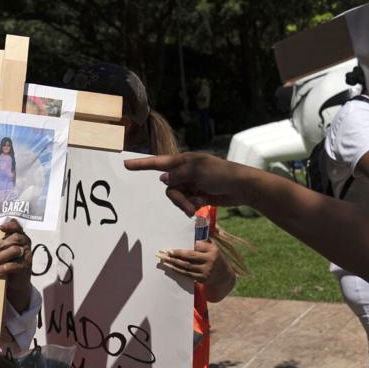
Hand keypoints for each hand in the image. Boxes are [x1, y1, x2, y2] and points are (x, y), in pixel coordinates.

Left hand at [0, 219, 32, 313]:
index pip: (17, 226)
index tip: (0, 227)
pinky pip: (15, 265)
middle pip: (14, 239)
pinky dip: (3, 268)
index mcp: (19, 236)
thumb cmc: (6, 262)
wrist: (15, 282)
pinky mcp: (26, 266)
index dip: (10, 225)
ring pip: (14, 251)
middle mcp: (25, 243)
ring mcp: (27, 254)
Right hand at [124, 153, 247, 214]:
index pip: (158, 162)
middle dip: (177, 197)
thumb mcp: (197, 172)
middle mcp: (185, 172)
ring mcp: (191, 184)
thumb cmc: (221, 174)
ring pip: (177, 197)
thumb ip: (177, 175)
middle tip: (190, 204)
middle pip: (169, 186)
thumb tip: (163, 179)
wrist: (242, 187)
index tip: (126, 164)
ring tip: (198, 206)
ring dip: (185, 203)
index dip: (142, 164)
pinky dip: (192, 206)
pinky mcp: (198, 195)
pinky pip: (186, 203)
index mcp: (183, 161)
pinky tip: (202, 205)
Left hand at [157, 240, 221, 283]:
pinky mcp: (202, 279)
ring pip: (187, 266)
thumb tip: (191, 233)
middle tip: (166, 251)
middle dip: (177, 253)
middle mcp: (210, 260)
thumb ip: (204, 242)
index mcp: (213, 250)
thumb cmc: (215, 259)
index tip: (175, 246)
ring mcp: (206, 270)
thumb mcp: (214, 249)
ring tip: (165, 259)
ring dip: (174, 262)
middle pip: (190, 256)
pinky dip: (178, 270)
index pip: (197, 246)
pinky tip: (171, 267)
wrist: (225, 277)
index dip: (186, 246)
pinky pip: (187, 274)